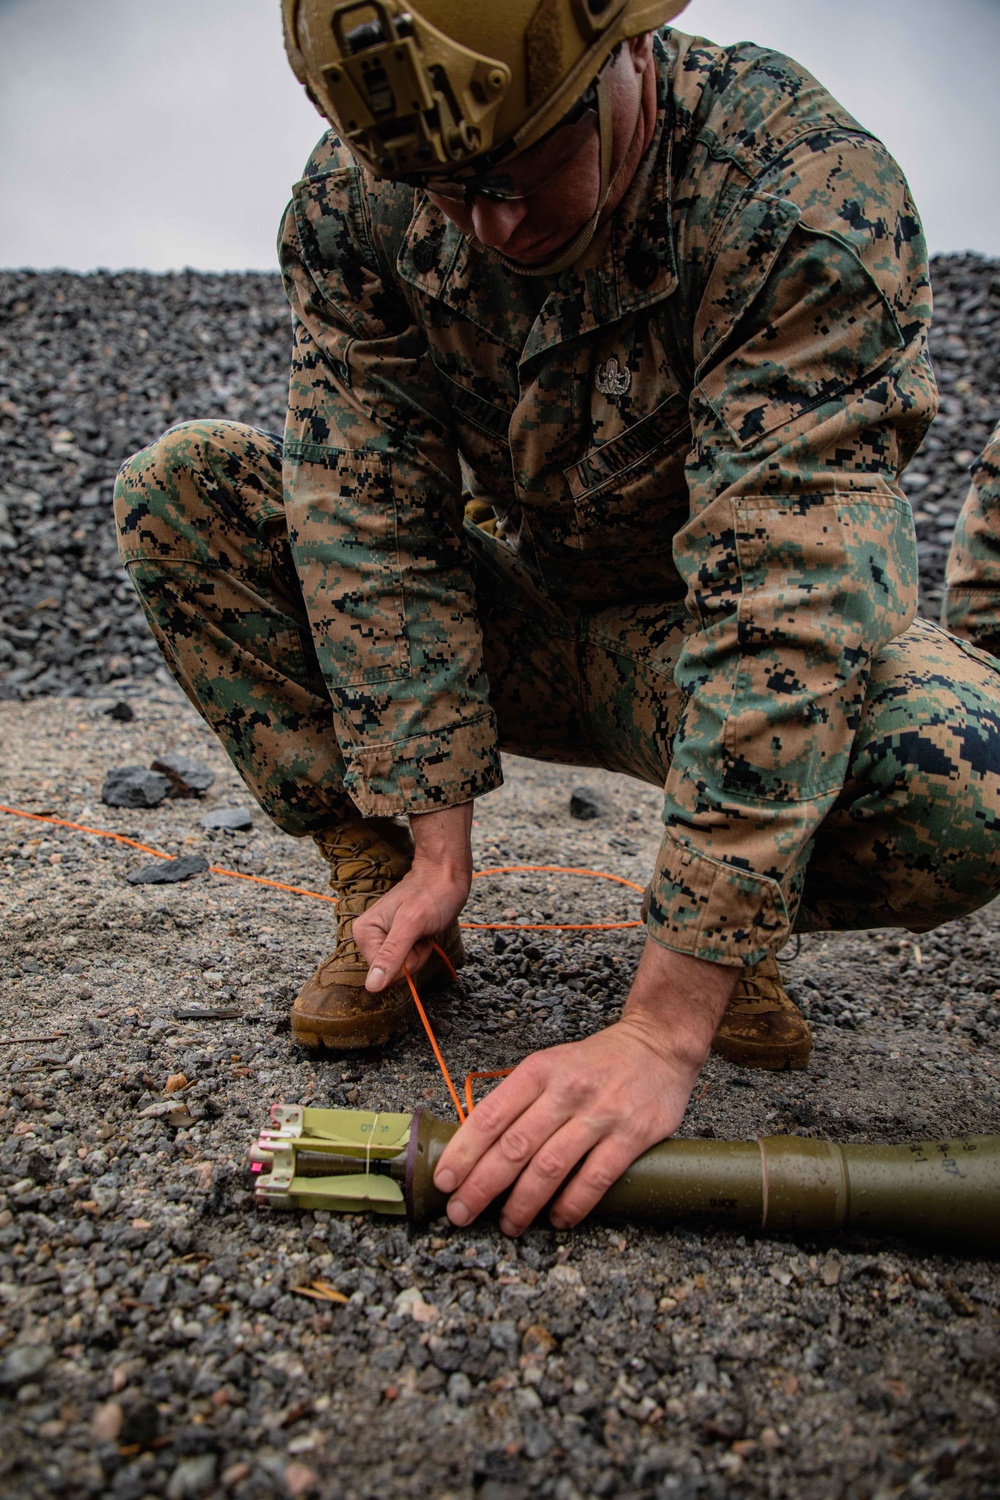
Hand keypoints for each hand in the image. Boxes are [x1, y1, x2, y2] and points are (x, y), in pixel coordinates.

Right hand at [353, 802, 472, 990]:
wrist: (445, 875)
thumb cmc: (431, 894)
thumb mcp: (412, 924)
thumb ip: (391, 955)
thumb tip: (371, 986)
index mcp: (363, 933)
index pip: (382, 974)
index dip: (406, 962)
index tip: (414, 937)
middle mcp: (368, 937)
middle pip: (391, 973)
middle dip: (413, 958)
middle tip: (419, 933)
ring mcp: (382, 939)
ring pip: (402, 969)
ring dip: (418, 953)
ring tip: (422, 930)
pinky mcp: (396, 940)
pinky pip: (408, 960)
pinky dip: (420, 950)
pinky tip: (422, 932)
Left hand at [432, 940, 737, 1233]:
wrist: (658, 1043)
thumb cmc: (595, 1063)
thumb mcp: (551, 1065)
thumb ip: (519, 1101)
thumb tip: (477, 1149)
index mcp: (539, 1071)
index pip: (490, 1116)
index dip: (463, 1153)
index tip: (444, 1182)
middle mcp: (566, 1090)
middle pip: (514, 1147)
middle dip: (481, 1187)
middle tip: (461, 1214)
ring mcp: (601, 1112)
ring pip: (549, 1167)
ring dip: (522, 1204)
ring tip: (508, 1225)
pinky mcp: (633, 1134)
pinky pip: (595, 1178)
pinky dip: (571, 1205)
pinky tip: (557, 1220)